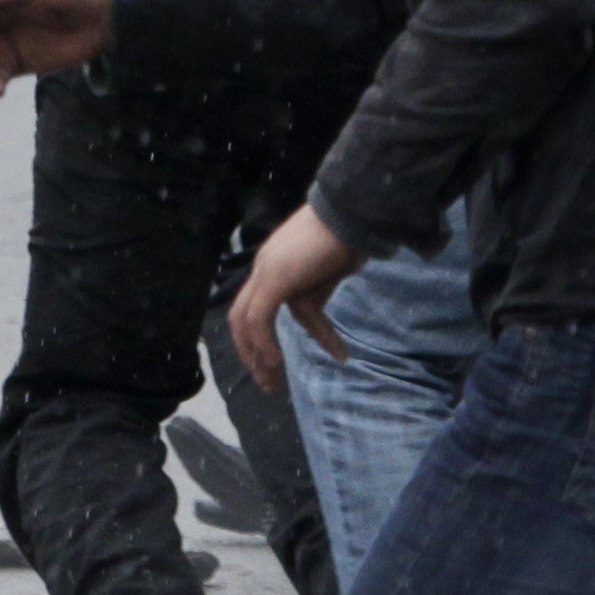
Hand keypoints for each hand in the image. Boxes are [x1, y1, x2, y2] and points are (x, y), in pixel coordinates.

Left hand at [230, 203, 365, 390]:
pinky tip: (277, 362)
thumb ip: (315, 292)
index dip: (259, 337)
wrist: (353, 213)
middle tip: (267, 381)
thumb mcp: (329, 273)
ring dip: (259, 354)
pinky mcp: (277, 276)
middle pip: (241, 315)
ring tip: (274, 380)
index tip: (273, 364)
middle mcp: (264, 266)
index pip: (256, 306)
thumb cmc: (348, 238)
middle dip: (250, 351)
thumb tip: (314, 322)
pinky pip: (261, 317)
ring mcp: (268, 269)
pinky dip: (265, 342)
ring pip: (247, 319)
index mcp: (273, 263)